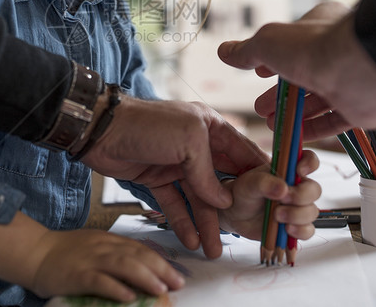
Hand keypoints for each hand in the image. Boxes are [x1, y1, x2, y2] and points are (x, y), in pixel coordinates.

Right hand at [31, 229, 184, 301]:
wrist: (34, 252)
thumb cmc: (64, 253)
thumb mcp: (93, 246)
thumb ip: (114, 255)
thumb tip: (140, 271)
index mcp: (108, 240)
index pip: (140, 249)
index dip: (161, 261)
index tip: (177, 274)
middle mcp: (103, 247)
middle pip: (137, 255)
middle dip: (161, 269)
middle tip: (178, 283)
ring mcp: (90, 260)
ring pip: (123, 265)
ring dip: (145, 277)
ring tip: (161, 289)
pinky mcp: (77, 275)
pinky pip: (99, 281)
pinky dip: (115, 288)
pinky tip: (129, 297)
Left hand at [80, 96, 267, 257]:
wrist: (100, 130)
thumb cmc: (148, 125)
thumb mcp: (189, 140)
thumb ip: (208, 172)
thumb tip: (222, 201)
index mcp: (210, 127)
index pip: (242, 153)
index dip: (258, 176)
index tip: (275, 199)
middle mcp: (197, 145)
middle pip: (221, 181)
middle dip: (232, 208)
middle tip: (246, 234)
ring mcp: (176, 163)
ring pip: (198, 198)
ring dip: (206, 223)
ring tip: (213, 249)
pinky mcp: (156, 178)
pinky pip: (175, 203)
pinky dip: (182, 221)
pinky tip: (191, 239)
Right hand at [217, 2, 375, 139]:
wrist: (362, 69)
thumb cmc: (315, 46)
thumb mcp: (268, 43)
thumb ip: (246, 50)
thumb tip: (224, 52)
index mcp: (320, 24)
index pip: (293, 41)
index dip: (272, 58)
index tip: (257, 73)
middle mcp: (338, 50)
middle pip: (302, 75)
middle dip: (278, 93)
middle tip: (259, 107)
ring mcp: (351, 78)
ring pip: (318, 99)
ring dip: (293, 112)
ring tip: (270, 123)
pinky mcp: (362, 106)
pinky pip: (335, 121)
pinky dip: (314, 129)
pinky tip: (296, 135)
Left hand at [218, 151, 320, 240]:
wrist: (236, 216)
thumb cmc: (244, 193)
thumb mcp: (248, 184)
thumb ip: (264, 183)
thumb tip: (283, 188)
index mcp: (287, 170)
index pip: (308, 160)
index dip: (309, 163)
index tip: (299, 171)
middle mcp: (296, 188)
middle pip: (314, 190)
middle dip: (301, 196)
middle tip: (282, 200)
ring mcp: (298, 207)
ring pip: (312, 212)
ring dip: (297, 215)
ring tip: (276, 216)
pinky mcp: (296, 226)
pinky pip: (308, 230)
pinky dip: (299, 231)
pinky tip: (286, 229)